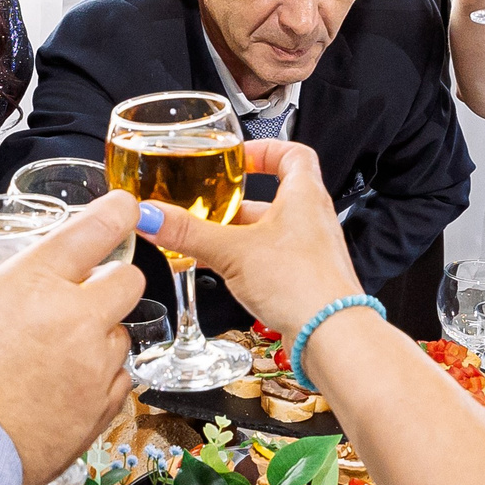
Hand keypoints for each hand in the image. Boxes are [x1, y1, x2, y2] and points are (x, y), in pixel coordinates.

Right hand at [0, 195, 144, 484]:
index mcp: (31, 281)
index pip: (95, 229)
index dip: (115, 213)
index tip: (123, 209)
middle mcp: (73, 318)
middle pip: (129, 280)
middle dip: (112, 282)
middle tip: (82, 295)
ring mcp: (91, 367)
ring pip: (123, 335)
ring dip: (101, 336)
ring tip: (60, 353)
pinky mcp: (98, 411)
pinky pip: (119, 383)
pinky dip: (101, 381)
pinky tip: (67, 389)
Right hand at [134, 140, 359, 341]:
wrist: (330, 334)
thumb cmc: (302, 283)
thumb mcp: (233, 251)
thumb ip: (189, 232)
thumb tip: (154, 216)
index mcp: (304, 196)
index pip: (292, 154)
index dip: (265, 150)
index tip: (239, 156)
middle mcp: (312, 219)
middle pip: (273, 197)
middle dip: (236, 203)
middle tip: (209, 205)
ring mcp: (311, 250)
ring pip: (270, 231)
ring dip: (239, 235)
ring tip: (207, 242)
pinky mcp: (305, 279)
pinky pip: (273, 260)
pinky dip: (248, 261)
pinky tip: (225, 274)